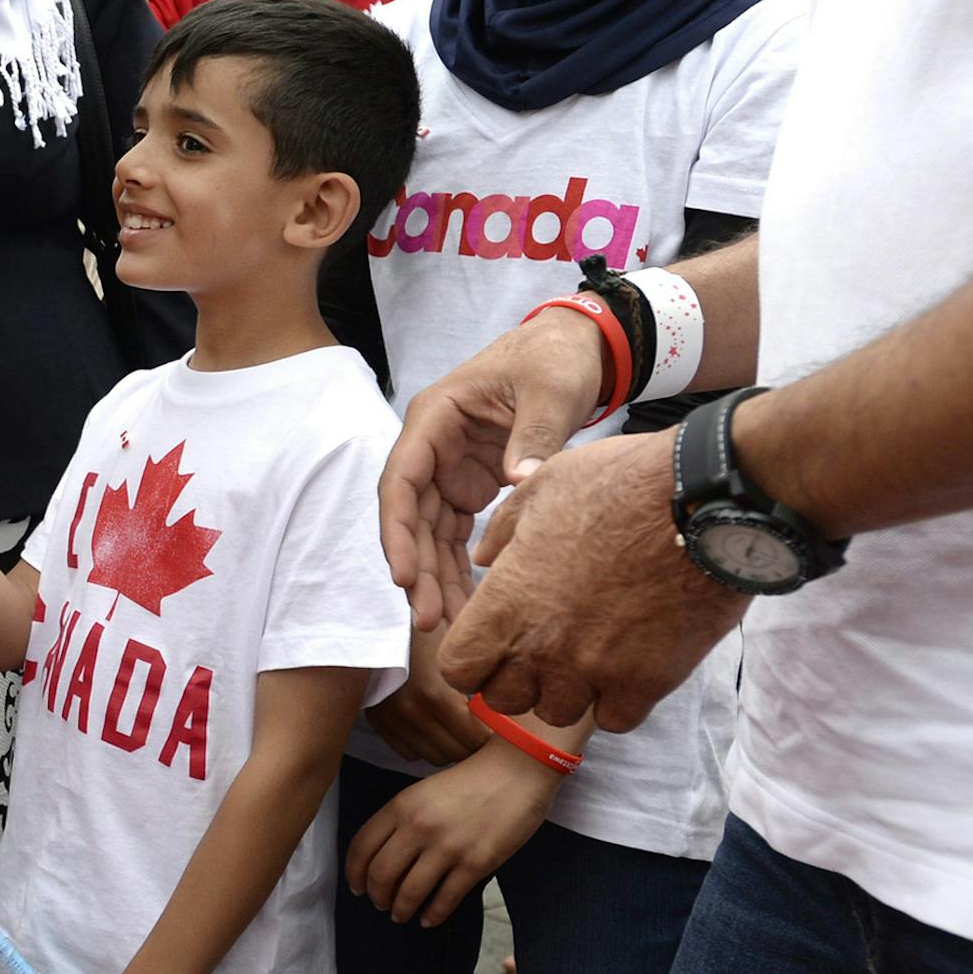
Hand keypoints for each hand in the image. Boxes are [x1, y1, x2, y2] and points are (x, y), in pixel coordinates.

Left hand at [345, 741, 559, 925]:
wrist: (517, 772)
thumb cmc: (470, 780)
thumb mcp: (424, 791)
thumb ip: (402, 818)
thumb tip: (385, 855)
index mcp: (401, 805)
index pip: (361, 846)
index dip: (353, 873)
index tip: (356, 886)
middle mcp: (419, 827)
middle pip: (380, 875)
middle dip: (376, 896)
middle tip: (380, 904)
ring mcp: (447, 847)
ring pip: (409, 893)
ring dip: (401, 910)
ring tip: (401, 915)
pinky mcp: (475, 864)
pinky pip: (445, 900)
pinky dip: (432, 915)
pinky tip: (428, 919)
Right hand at [363, 623, 490, 765]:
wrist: (368, 618)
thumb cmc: (418, 623)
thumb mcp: (453, 637)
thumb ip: (480, 668)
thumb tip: (509, 691)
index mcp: (436, 696)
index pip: (478, 740)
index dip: (493, 733)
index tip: (499, 724)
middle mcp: (413, 715)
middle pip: (458, 753)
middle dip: (474, 743)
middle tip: (483, 726)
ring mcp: (393, 722)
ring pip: (435, 757)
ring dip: (451, 746)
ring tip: (459, 726)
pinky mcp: (379, 723)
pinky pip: (411, 752)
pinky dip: (425, 744)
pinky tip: (434, 725)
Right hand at [377, 309, 609, 629]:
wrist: (574, 349)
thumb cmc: (552, 358)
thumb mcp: (548, 389)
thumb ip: (535, 436)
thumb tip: (524, 483)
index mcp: (435, 417)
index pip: (401, 480)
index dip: (398, 532)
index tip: (405, 577)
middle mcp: (432, 447)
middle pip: (411, 517)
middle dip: (418, 569)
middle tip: (430, 619)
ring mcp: (449, 469)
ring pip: (430, 534)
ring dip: (437, 578)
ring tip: (453, 624)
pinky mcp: (471, 486)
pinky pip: (456, 535)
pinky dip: (460, 568)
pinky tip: (470, 603)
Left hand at [438, 429, 748, 731]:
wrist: (703, 502)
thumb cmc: (618, 484)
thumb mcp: (542, 487)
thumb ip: (503, 531)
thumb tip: (481, 559)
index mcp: (508, 601)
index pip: (458, 668)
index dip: (469, 659)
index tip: (489, 644)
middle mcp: (542, 647)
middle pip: (503, 699)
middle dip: (513, 678)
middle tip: (538, 648)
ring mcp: (594, 670)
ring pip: (558, 712)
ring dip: (565, 689)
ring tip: (584, 654)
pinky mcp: (646, 683)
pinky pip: (614, 718)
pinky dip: (615, 700)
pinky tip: (624, 667)